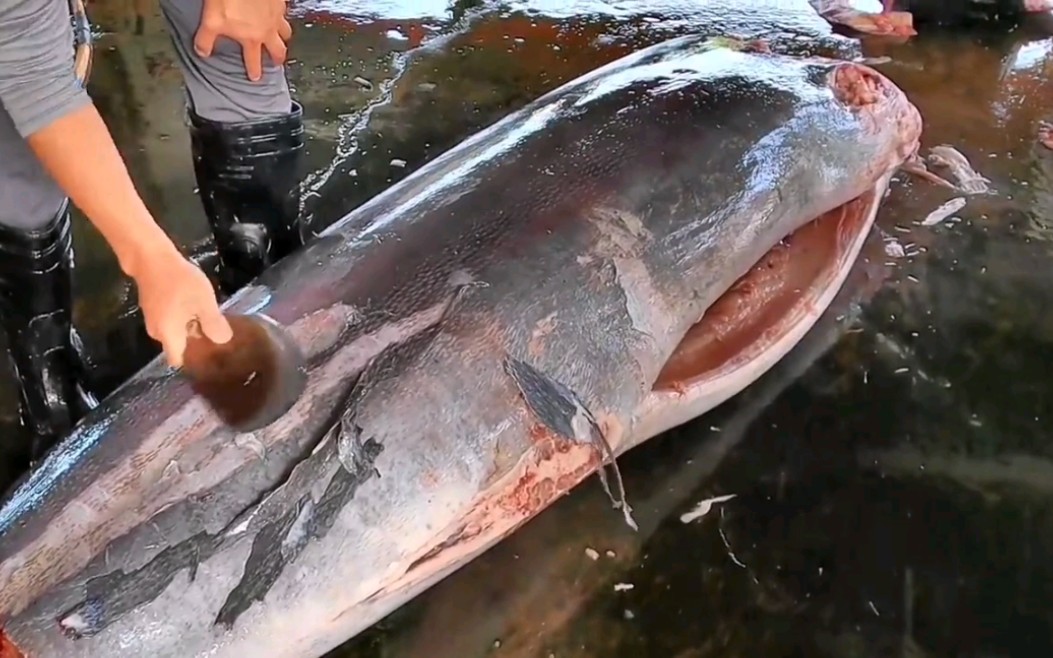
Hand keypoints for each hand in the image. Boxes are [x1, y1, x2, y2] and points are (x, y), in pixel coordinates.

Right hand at [132, 250, 233, 368]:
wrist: (151, 257)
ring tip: (211, 319)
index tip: (211, 355)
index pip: (178, 360)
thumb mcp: (204, 304)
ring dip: (191, 327)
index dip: (194, 361)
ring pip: (175, 331)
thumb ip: (213, 324)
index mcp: (168, 335)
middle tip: (217, 334)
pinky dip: (183, 316)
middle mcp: (156, 332)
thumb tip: (222, 341)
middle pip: (178, 345)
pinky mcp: (151, 306)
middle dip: (196, 342)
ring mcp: (152, 318)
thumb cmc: (179, 282)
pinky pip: (170, 319)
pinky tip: (197, 306)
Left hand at [194, 0, 292, 81]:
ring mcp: (277, 15)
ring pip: (286, 31)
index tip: (256, 78)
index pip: (254, 60)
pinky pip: (285, 12)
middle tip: (277, 62)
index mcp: (252, 38)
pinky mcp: (280, 2)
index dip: (254, 71)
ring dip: (283, 37)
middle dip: (277, 58)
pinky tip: (277, 12)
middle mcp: (268, 30)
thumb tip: (202, 52)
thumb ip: (206, 39)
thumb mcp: (211, 20)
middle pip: (278, 49)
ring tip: (281, 38)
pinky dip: (282, 15)